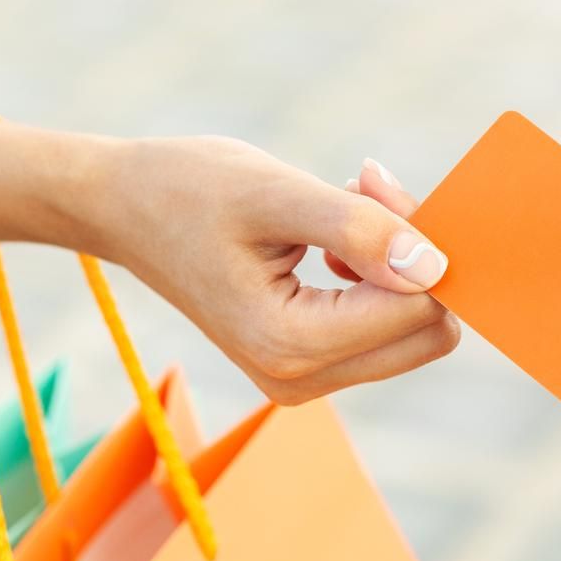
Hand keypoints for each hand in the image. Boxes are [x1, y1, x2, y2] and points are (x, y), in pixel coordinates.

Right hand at [86, 137, 458, 404]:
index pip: (416, 308)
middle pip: (426, 333)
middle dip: (418, 256)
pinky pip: (381, 327)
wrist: (124, 208)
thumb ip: (359, 229)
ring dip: (397, 260)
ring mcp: (303, 377)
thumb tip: (436, 266)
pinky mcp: (305, 361)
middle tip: (367, 189)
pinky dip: (378, 273)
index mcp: (290, 344)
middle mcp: (300, 378)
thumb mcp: (275, 193)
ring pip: (411, 330)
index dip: (420, 239)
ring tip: (342, 202)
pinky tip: (335, 233)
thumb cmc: (188, 190)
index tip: (373, 183)